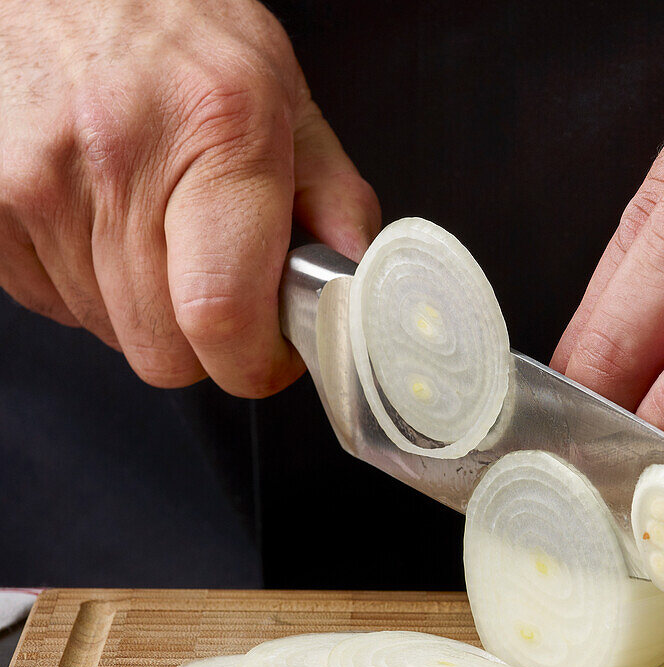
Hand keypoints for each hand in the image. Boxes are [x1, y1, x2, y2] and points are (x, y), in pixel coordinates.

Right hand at [0, 0, 379, 395]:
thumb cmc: (172, 27)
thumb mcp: (282, 90)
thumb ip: (333, 194)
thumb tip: (354, 276)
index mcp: (219, 132)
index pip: (222, 314)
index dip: (253, 364)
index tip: (271, 356)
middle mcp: (120, 161)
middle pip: (165, 350)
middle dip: (207, 342)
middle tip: (223, 287)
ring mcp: (38, 187)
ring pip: (111, 335)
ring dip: (148, 309)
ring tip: (158, 230)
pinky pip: (53, 306)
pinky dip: (90, 287)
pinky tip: (107, 224)